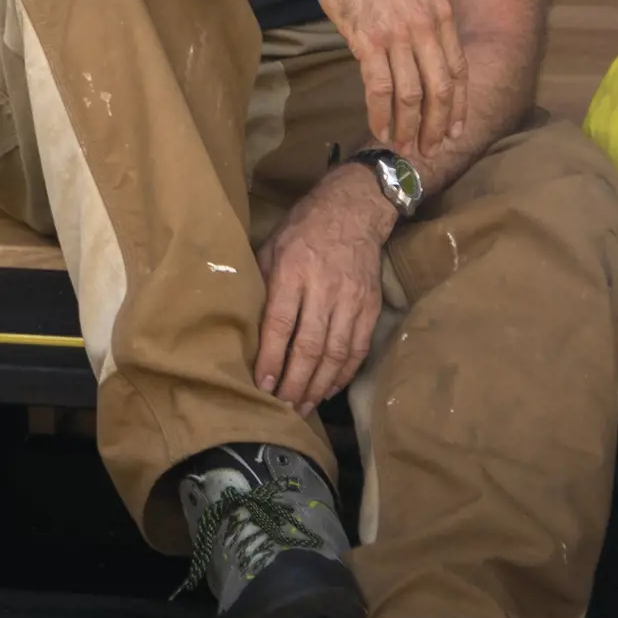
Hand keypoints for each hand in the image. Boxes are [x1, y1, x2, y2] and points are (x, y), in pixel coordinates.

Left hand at [254, 166, 397, 409]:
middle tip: (282, 408)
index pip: (281, 324)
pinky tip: (328, 389)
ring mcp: (351, 300)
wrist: (354, 209)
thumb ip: (262, 284)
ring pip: (336, 354)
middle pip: (310, 347)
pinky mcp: (370, 307)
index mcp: (293, 271)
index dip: (272, 358)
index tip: (262, 386)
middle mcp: (324, 289)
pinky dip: (343, 374)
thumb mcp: (272, 246)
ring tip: (302, 407)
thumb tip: (247, 325)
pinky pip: (358, 349)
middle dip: (295, 383)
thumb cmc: (303, 228)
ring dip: (318, 386)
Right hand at [302, 0, 466, 156]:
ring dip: (408, 127)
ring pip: (412, 95)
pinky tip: (378, 128)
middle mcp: (426, 26)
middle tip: (429, 150)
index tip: (452, 130)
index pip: (458, 70)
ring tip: (402, 147)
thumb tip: (424, 51)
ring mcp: (398, 34)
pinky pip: (380, 88)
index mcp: (442, 13)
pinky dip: (381, 114)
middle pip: (440, 89)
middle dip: (436, 126)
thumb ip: (425, 18)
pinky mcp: (367, 39)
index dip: (458, 106)